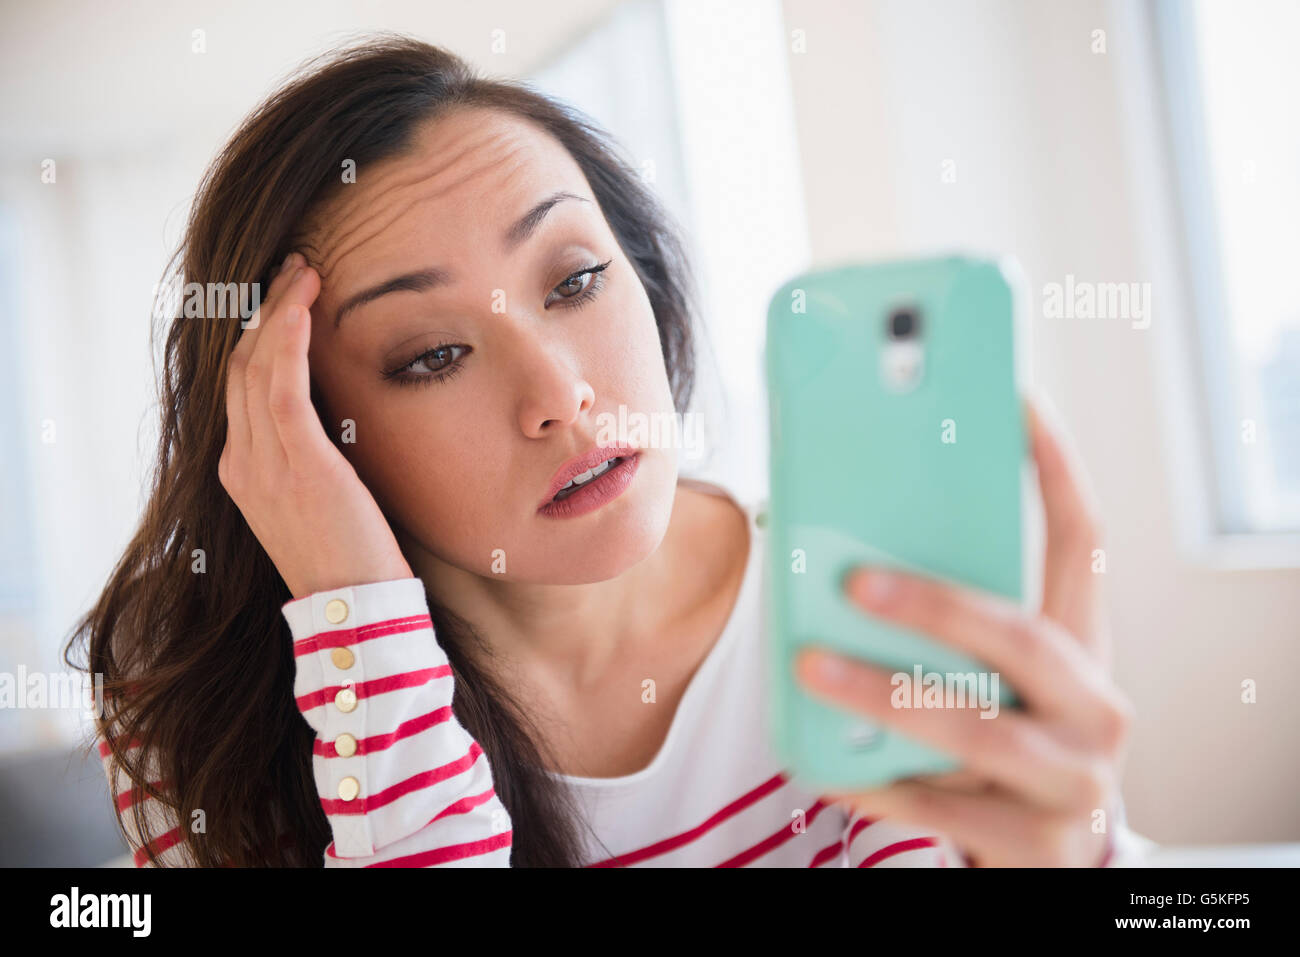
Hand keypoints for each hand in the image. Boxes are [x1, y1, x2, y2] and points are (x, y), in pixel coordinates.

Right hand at [219, 252, 413, 600]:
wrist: (355, 610)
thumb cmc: (350, 557)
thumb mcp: (320, 499)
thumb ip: (312, 456)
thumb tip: (334, 418)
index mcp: (243, 471)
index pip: (242, 385)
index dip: (261, 334)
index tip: (288, 298)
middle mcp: (242, 463)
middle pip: (241, 365)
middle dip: (265, 310)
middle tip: (295, 269)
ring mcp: (262, 464)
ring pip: (256, 365)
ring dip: (279, 310)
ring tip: (305, 271)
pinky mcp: (297, 464)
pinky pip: (281, 385)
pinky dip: (288, 338)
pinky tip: (303, 305)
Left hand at [794, 395, 1132, 865]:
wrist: (1039, 861)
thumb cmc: (996, 743)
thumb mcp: (987, 678)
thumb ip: (942, 628)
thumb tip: (838, 559)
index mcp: (1080, 646)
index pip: (1081, 542)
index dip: (1054, 469)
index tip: (1015, 400)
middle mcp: (1094, 705)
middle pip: (1022, 636)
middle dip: (935, 604)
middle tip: (855, 583)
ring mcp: (1075, 779)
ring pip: (975, 726)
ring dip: (884, 694)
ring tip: (812, 669)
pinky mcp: (1039, 845)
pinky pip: (940, 804)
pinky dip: (875, 782)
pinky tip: (822, 765)